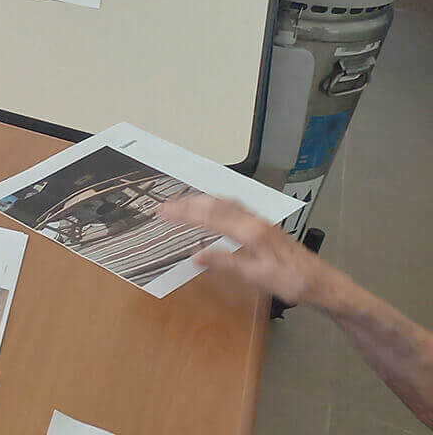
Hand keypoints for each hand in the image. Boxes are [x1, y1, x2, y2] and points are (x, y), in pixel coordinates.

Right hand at [158, 195, 334, 307]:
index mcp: (250, 231)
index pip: (210, 216)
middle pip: (216, 204)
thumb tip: (196, 255)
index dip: (184, 213)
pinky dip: (216, 204)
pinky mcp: (264, 226)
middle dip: (188, 203)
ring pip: (226, 203)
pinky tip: (213, 210)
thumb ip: (226, 263)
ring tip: (182, 203)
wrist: (321, 283)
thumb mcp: (258, 277)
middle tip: (164, 207)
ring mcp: (260, 221)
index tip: (162, 212)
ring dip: (201, 201)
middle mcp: (254, 221)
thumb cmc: (292, 282)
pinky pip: (234, 207)